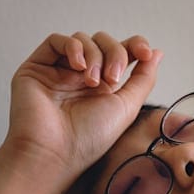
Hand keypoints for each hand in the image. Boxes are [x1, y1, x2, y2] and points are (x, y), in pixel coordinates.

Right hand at [1, 32, 161, 179]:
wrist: (53, 153)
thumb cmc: (88, 140)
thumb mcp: (126, 107)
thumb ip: (143, 78)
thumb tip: (157, 53)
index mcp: (101, 88)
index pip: (120, 52)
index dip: (134, 45)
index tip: (145, 53)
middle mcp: (78, 78)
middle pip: (103, 42)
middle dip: (114, 53)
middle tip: (112, 79)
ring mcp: (57, 72)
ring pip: (82, 40)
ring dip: (94, 55)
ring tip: (92, 82)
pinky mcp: (36, 68)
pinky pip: (56, 41)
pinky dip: (72, 46)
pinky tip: (77, 66)